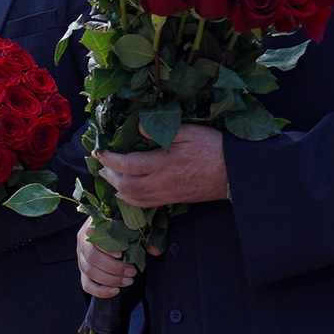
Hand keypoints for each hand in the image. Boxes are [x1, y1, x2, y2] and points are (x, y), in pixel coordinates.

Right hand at [77, 220, 138, 299]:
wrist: (109, 231)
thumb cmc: (119, 227)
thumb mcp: (130, 226)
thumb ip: (141, 235)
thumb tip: (154, 250)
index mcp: (92, 226)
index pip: (94, 237)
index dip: (107, 247)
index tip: (122, 254)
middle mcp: (84, 242)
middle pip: (92, 257)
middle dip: (114, 268)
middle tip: (131, 271)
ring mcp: (82, 257)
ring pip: (90, 272)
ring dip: (110, 279)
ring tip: (128, 281)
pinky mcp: (84, 271)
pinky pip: (87, 285)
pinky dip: (101, 291)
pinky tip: (115, 291)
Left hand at [97, 125, 227, 208]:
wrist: (234, 174)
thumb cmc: (214, 148)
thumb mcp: (189, 131)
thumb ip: (161, 131)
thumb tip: (138, 128)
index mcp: (161, 164)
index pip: (125, 164)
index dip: (108, 158)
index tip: (100, 150)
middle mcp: (160, 182)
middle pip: (124, 184)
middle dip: (108, 175)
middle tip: (102, 163)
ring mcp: (165, 194)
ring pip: (132, 197)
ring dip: (116, 188)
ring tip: (109, 176)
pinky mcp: (172, 200)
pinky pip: (145, 205)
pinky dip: (130, 200)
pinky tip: (126, 194)